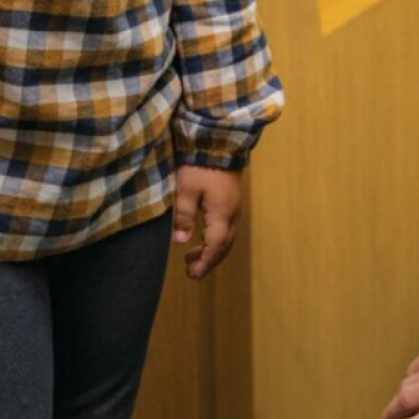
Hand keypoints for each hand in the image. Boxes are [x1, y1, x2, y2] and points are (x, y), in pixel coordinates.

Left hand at [171, 164, 242, 279]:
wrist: (220, 142)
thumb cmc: (200, 165)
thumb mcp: (186, 189)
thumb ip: (184, 216)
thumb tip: (181, 241)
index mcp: (221, 214)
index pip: (215, 246)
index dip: (205, 262)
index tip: (193, 275)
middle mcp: (233, 215)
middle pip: (224, 246)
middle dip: (209, 261)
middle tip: (192, 271)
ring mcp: (236, 208)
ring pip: (227, 238)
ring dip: (212, 251)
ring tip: (193, 257)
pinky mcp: (234, 201)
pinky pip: (228, 228)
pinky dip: (216, 239)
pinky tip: (204, 238)